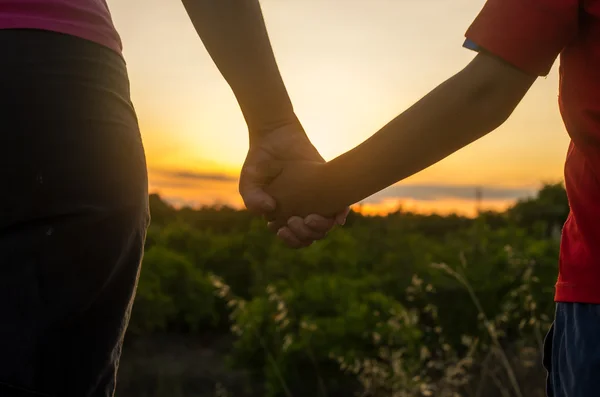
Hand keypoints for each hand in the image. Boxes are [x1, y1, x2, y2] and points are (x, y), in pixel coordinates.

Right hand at [238, 122, 348, 246]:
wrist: (276, 136)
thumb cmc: (259, 161)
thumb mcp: (250, 179)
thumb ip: (252, 198)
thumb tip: (269, 210)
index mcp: (284, 217)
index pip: (294, 239)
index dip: (291, 239)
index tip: (282, 229)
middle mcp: (302, 212)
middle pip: (311, 236)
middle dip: (305, 235)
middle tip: (295, 220)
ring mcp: (317, 201)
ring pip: (326, 226)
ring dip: (321, 228)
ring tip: (311, 217)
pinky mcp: (329, 187)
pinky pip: (339, 207)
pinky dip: (340, 215)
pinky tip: (336, 216)